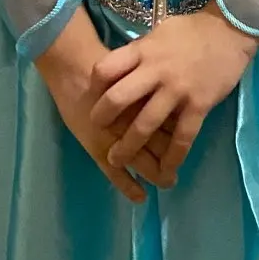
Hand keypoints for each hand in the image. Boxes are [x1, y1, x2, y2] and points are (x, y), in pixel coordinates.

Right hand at [35, 8, 169, 202]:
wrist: (73, 66)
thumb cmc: (105, 63)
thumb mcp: (139, 68)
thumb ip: (155, 82)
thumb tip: (180, 89)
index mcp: (151, 101)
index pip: (175, 126)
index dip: (182, 138)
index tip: (185, 146)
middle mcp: (138, 122)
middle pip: (162, 146)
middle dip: (171, 162)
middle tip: (176, 173)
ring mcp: (118, 138)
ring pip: (143, 162)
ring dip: (156, 175)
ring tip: (167, 183)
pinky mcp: (99, 148)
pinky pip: (116, 173)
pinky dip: (129, 186)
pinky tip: (141, 197)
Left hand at [90, 4, 258, 184]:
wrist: (230, 30)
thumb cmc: (192, 29)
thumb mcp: (159, 31)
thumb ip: (141, 51)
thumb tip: (123, 66)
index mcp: (143, 51)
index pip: (105, 69)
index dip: (94, 86)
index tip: (91, 97)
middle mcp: (155, 71)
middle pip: (118, 99)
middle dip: (102, 118)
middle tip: (97, 130)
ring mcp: (177, 90)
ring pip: (146, 124)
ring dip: (128, 146)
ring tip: (116, 159)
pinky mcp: (198, 104)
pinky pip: (182, 136)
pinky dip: (173, 156)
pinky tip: (166, 169)